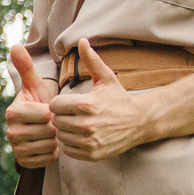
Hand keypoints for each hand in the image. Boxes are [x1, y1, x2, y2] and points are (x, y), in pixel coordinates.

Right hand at [5, 45, 59, 168]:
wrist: (39, 126)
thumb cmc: (39, 101)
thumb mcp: (35, 84)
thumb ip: (26, 66)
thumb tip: (15, 46)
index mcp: (11, 112)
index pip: (44, 114)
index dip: (54, 112)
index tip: (50, 109)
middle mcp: (10, 132)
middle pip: (48, 131)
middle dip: (56, 126)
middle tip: (53, 122)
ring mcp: (15, 149)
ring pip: (49, 145)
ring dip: (56, 139)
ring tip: (51, 132)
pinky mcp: (23, 162)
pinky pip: (48, 158)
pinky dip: (53, 152)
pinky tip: (49, 144)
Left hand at [50, 39, 159, 160]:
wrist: (140, 122)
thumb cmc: (119, 98)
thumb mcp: (106, 78)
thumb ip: (91, 60)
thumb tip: (82, 40)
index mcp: (85, 105)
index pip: (54, 106)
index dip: (59, 103)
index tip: (69, 103)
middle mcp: (86, 125)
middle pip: (56, 122)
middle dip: (62, 117)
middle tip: (73, 114)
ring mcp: (89, 142)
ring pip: (61, 137)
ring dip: (66, 132)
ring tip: (78, 125)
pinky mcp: (92, 154)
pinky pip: (68, 151)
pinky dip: (72, 145)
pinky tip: (81, 137)